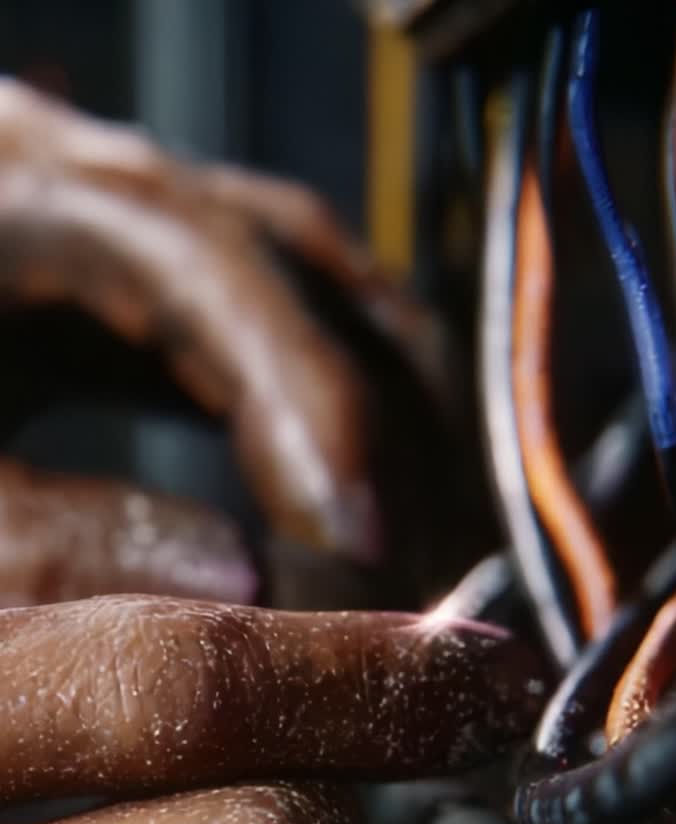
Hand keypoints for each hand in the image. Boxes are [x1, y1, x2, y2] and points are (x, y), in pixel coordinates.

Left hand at [0, 79, 470, 600]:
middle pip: (304, 267)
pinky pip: (273, 322)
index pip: (221, 273)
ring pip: (311, 289)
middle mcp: (99, 181)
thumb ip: (59, 535)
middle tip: (430, 566)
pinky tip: (346, 499)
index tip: (371, 543)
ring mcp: (129, 219)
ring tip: (417, 544)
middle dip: (386, 422)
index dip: (314, 407)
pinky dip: (325, 411)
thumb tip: (243, 584)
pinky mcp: (139, 271)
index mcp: (28, 200)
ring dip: (379, 415)